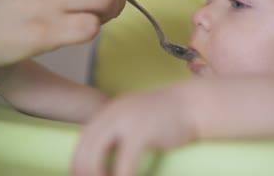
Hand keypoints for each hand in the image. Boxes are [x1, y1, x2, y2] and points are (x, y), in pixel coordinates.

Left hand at [71, 86, 194, 175]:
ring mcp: (126, 122)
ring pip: (97, 156)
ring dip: (98, 175)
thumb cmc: (170, 115)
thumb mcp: (139, 115)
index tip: (81, 175)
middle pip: (86, 147)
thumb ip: (122, 127)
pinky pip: (123, 163)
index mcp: (112, 109)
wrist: (194, 104)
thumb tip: (110, 149)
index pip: (85, 137)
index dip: (78, 160)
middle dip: (84, 170)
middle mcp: (114, 113)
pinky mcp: (141, 133)